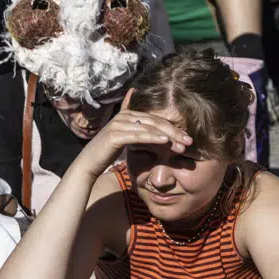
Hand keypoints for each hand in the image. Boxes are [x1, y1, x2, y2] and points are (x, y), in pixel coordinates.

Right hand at [74, 90, 192, 175]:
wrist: (88, 164)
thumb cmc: (109, 153)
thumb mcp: (127, 138)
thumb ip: (140, 131)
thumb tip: (159, 133)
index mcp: (128, 114)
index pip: (156, 119)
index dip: (173, 127)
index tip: (188, 136)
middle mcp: (123, 116)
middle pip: (156, 122)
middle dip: (175, 132)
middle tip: (190, 141)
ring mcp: (118, 124)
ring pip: (150, 128)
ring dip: (168, 137)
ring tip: (182, 145)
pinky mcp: (115, 135)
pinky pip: (139, 135)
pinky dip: (153, 138)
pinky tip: (165, 142)